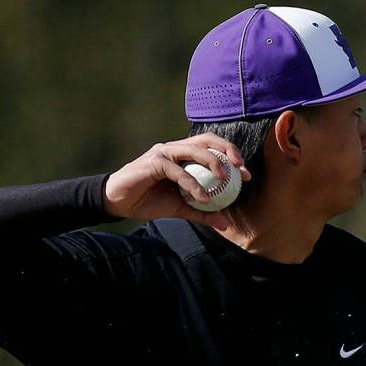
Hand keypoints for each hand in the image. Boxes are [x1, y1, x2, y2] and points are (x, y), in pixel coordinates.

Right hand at [104, 135, 250, 230]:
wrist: (119, 203)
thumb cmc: (149, 201)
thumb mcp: (181, 208)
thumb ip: (203, 213)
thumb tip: (226, 224)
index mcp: (183, 155)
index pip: (211, 147)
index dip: (231, 156)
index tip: (247, 174)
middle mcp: (174, 148)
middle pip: (206, 140)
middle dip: (227, 151)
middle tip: (241, 170)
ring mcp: (163, 152)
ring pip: (193, 150)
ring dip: (212, 163)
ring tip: (226, 180)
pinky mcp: (153, 162)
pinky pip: (177, 171)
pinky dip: (192, 184)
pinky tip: (203, 197)